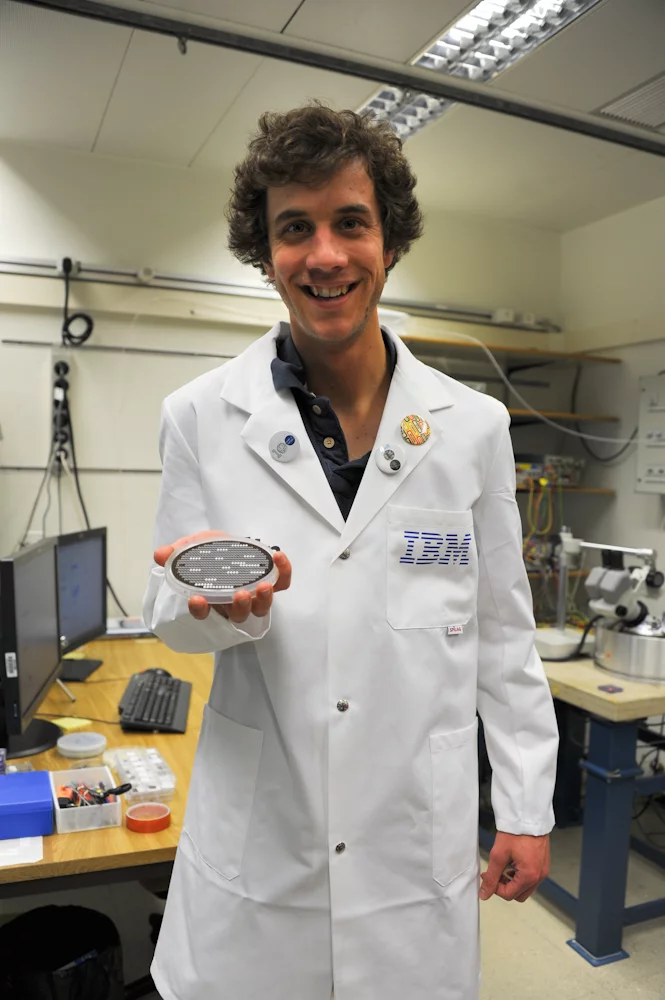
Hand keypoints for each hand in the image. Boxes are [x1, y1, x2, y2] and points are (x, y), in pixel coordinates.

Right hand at [154, 530, 291, 623]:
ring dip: (263, 599)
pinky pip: (282, 583)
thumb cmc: (212, 550)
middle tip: (239, 595)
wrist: (231, 543)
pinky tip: (278, 558)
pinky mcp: (272, 583)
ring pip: (261, 607)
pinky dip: (283, 572)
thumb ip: (179, 552)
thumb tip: (160, 554)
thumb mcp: (193, 547)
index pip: (205, 613)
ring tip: (262, 585)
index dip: (201, 611)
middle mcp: (233, 602)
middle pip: (238, 615)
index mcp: (212, 598)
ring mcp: (254, 595)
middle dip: (239, 608)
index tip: (196, 601)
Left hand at [479, 832, 549, 902]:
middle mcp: (540, 876)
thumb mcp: (498, 855)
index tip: (488, 876)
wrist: (527, 816)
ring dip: (513, 882)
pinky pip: (532, 878)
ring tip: (504, 866)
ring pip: (526, 887)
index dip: (494, 888)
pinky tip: (513, 863)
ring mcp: (543, 870)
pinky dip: (521, 875)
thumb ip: (491, 877)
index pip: (509, 894)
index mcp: (529, 876)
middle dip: (505, 887)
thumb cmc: (515, 832)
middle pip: (519, 895)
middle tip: (495, 874)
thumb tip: (485, 893)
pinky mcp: (543, 863)